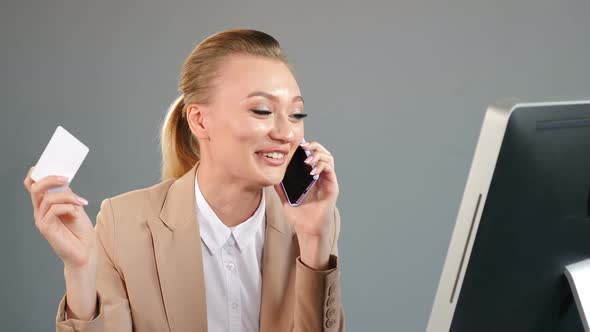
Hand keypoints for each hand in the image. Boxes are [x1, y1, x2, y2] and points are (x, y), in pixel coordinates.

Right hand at [23, 167, 95, 269]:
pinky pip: (53, 209)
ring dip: (67, 196)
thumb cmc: (81, 231)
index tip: (50, 164)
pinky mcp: (44, 227)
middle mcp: (40, 210)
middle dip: (50, 179)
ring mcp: (41, 219)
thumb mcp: (76, 207)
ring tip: (81, 202)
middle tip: (66, 178)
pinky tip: (77, 211)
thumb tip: (63, 181)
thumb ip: (67, 195)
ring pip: (47, 197)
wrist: (85, 252)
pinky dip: (68, 207)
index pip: (32, 184)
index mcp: (46, 204)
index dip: (37, 173)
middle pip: (34, 187)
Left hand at [274, 141, 338, 269]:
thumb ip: (280, 187)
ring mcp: (328, 181)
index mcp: (312, 176)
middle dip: (314, 146)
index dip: (307, 147)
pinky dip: (322, 166)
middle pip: (323, 152)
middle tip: (303, 147)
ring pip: (329, 158)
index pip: (313, 155)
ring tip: (307, 159)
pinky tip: (312, 171)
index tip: (297, 145)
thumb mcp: (286, 198)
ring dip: (318, 155)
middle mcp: (321, 176)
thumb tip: (271, 176)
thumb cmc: (299, 215)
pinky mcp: (332, 187)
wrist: (307, 229)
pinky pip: (330, 170)